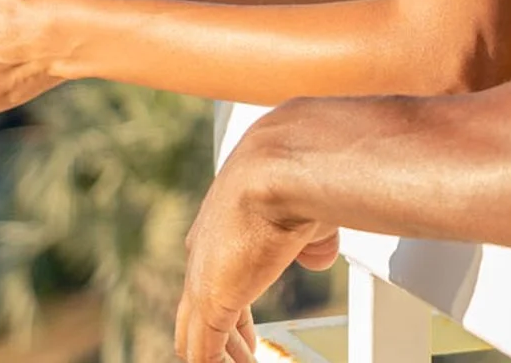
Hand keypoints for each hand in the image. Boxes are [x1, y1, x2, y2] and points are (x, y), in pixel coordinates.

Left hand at [177, 119, 341, 362]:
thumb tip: (316, 257)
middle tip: (243, 355)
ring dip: (223, 356)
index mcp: (222, 226)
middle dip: (224, 337)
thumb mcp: (310, 212)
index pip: (217, 275)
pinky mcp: (209, 302)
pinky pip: (203, 353)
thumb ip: (310, 240)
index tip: (249, 326)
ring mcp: (201, 278)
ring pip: (194, 334)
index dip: (235, 301)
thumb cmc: (299, 176)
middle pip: (196, 309)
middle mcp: (202, 253)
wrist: (282, 167)